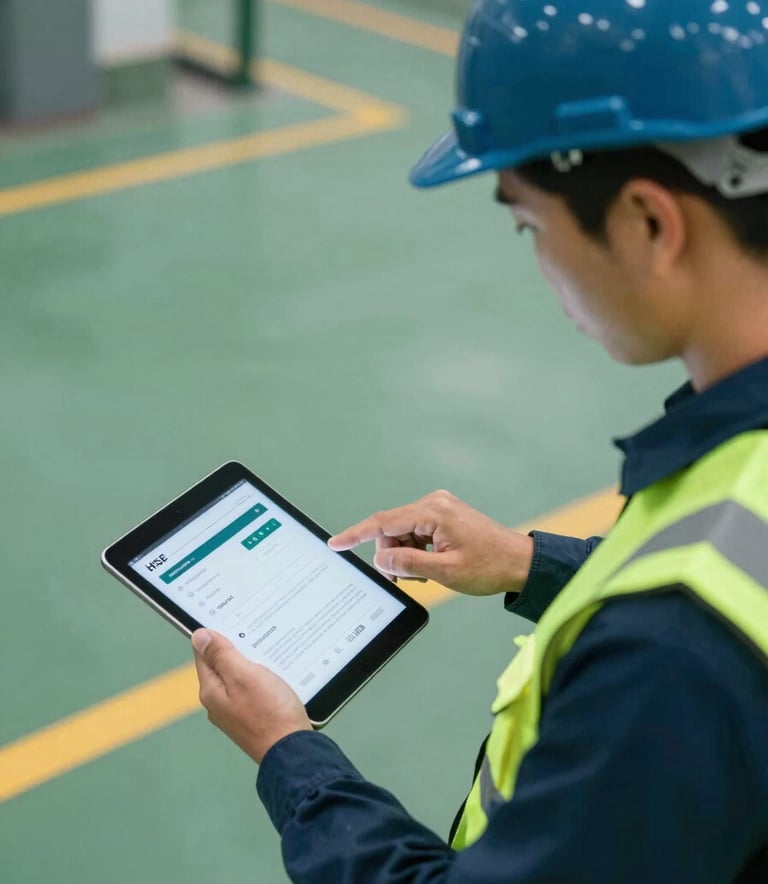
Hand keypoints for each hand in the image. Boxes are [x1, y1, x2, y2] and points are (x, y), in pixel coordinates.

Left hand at [191, 629, 311, 763]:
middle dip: (235, 648)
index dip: (215, 635)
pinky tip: (274, 673)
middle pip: (221, 665)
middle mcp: (218, 703)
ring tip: (267, 650)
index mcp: (211, 691)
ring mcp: (235, 712)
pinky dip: (260, 678)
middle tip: (253, 631)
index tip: (231, 620)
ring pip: (238, 677)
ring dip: (250, 663)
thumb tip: (199, 636)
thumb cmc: (270, 713)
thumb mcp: (244, 676)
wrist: (293, 750)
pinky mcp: (252, 717)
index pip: (203, 654)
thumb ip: (221, 656)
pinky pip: (251, 690)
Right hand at [328, 490, 533, 595]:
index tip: (336, 543)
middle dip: (393, 554)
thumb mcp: (445, 572)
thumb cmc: (490, 566)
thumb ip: (408, 564)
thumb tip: (381, 558)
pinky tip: (430, 564)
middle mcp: (434, 503)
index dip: (356, 534)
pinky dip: (417, 550)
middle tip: (410, 579)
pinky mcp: (444, 515)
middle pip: (392, 528)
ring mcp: (440, 507)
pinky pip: (416, 532)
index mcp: (433, 511)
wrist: (520, 562)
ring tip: (426, 574)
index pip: (383, 522)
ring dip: (407, 555)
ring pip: (403, 532)